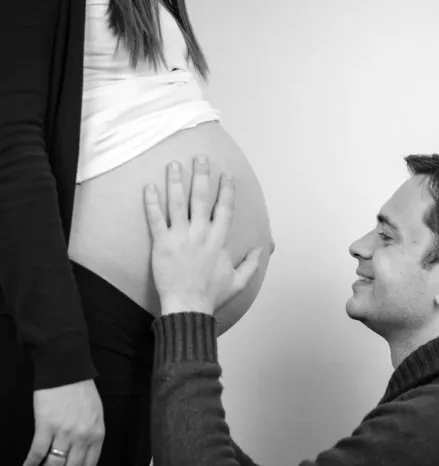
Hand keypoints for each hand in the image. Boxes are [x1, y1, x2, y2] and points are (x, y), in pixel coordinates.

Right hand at [23, 379, 104, 465]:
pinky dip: (30, 464)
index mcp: (97, 434)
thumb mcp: (96, 414)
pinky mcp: (46, 426)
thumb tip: (81, 456)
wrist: (67, 371)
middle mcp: (82, 436)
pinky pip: (37, 454)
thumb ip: (92, 435)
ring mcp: (64, 432)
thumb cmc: (81, 391)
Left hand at [144, 156, 262, 314]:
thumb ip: (251, 263)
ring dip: (175, 181)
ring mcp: (180, 237)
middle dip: (201, 175)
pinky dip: (151, 202)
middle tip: (201, 158)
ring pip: (177, 203)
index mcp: (219, 240)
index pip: (224, 208)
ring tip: (174, 164)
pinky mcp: (162, 244)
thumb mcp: (238, 280)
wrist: (188, 307)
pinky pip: (155, 219)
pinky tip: (149, 187)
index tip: (226, 175)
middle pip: (201, 198)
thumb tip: (262, 249)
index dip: (226, 190)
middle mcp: (200, 233)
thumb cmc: (212, 295)